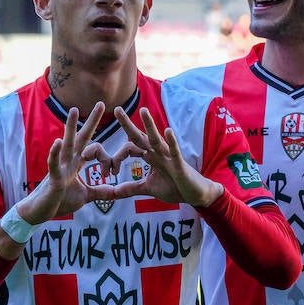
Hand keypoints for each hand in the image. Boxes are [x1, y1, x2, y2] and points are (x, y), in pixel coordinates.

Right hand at [19, 102, 116, 221]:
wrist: (41, 212)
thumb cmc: (59, 201)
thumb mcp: (85, 197)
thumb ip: (100, 192)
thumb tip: (116, 191)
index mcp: (77, 163)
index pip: (95, 149)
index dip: (107, 159)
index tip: (111, 173)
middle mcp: (69, 161)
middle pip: (81, 137)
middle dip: (91, 121)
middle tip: (101, 103)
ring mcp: (60, 167)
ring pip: (67, 143)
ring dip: (70, 127)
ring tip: (74, 110)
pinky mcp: (53, 177)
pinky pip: (53, 163)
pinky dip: (55, 152)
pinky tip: (57, 141)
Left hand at [85, 106, 221, 206]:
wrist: (195, 195)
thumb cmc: (174, 187)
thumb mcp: (148, 189)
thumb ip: (131, 188)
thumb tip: (114, 192)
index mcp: (149, 157)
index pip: (129, 148)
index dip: (117, 157)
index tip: (109, 171)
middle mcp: (157, 153)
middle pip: (139, 136)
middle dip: (128, 124)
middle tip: (116, 110)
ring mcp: (168, 156)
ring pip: (156, 138)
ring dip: (149, 125)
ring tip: (143, 110)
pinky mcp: (179, 164)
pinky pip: (175, 151)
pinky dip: (171, 141)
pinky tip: (167, 131)